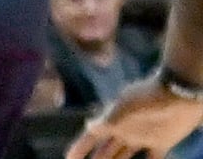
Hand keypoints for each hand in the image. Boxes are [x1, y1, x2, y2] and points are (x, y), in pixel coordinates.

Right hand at [79, 80, 202, 157]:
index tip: (68, 157)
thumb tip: (89, 126)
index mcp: (112, 121)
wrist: (176, 93)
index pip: (92, 136)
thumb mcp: (124, 107)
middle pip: (106, 148)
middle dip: (96, 157)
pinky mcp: (160, 143)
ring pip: (124, 155)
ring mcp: (142, 137)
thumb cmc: (147, 98)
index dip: (80, 147)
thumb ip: (108, 119)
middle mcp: (124, 130)